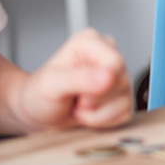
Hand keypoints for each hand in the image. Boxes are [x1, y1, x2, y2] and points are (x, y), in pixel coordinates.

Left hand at [16, 29, 133, 130]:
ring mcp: (117, 76)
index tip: (78, 92)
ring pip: (126, 101)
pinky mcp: (121, 96)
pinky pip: (125, 114)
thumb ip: (79, 78)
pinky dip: (104, 122)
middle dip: (96, 101)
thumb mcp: (52, 84)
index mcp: (91, 42)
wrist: (38, 113)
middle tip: (76, 99)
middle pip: (123, 81)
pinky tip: (89, 113)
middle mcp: (107, 55)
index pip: (114, 62)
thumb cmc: (40, 94)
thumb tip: (108, 75)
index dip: (100, 85)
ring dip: (98, 114)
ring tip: (79, 106)